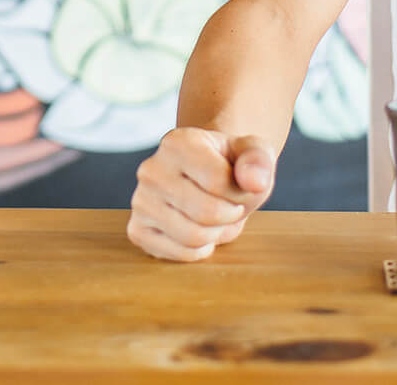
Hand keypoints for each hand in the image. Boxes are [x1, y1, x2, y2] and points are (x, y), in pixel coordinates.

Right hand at [127, 127, 277, 261]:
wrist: (207, 177)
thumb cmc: (232, 164)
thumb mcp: (255, 153)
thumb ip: (259, 161)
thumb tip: (253, 182)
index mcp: (177, 142)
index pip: (219, 181)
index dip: (241, 192)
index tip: (239, 185)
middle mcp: (151, 169)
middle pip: (207, 213)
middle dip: (230, 216)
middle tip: (230, 206)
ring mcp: (140, 201)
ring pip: (193, 237)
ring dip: (217, 234)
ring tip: (216, 219)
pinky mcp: (138, 230)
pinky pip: (180, 254)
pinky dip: (200, 250)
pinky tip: (200, 230)